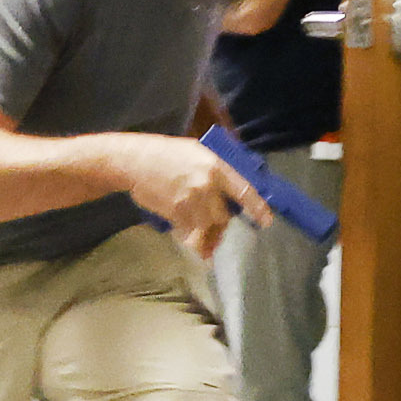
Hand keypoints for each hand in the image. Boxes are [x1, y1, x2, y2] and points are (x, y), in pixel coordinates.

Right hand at [116, 134, 266, 258]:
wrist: (134, 162)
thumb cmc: (167, 153)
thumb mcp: (197, 152)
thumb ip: (216, 170)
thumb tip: (231, 191)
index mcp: (216, 168)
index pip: (244, 191)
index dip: (257, 208)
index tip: (266, 222)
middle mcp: (206, 186)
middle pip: (223, 216)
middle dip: (221, 225)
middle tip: (218, 230)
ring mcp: (190, 201)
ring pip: (207, 228)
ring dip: (207, 237)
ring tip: (207, 248)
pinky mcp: (174, 213)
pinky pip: (188, 232)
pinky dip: (189, 237)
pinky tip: (188, 239)